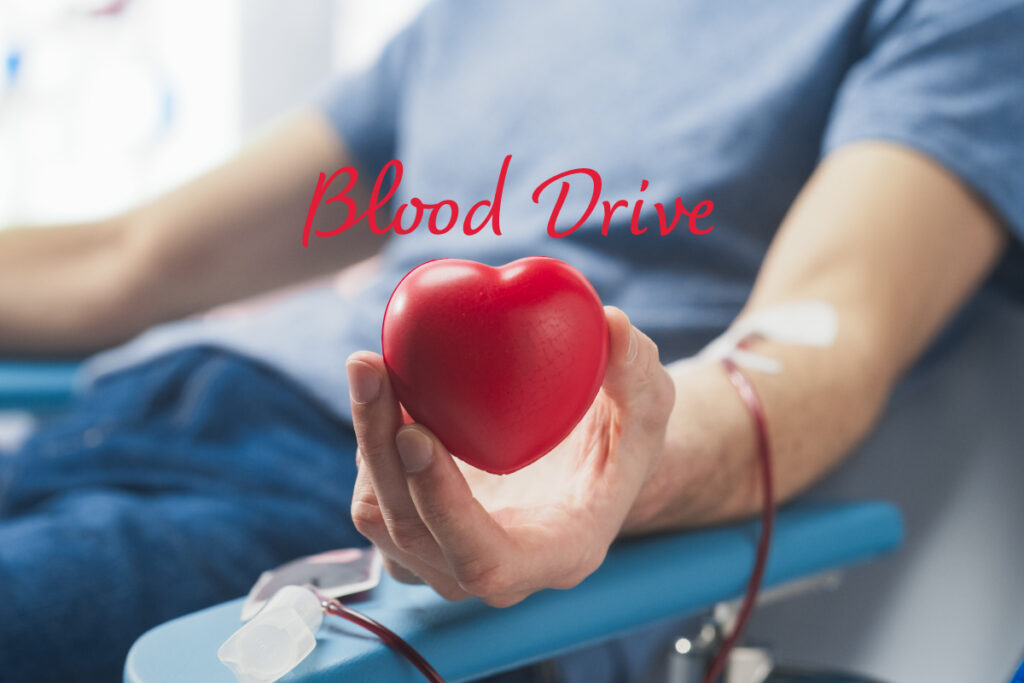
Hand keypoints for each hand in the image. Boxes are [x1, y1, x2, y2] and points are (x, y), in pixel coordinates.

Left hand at [345, 307, 674, 606]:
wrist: (591, 461)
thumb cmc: (623, 439)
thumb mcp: (650, 405)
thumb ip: (639, 372)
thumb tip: (612, 324)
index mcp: (554, 555)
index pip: (482, 560)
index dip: (442, 505)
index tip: (417, 432)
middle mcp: (492, 569)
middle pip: (411, 532)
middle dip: (381, 449)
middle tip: (374, 369)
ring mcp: (446, 555)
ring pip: (380, 514)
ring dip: (367, 438)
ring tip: (371, 368)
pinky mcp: (418, 529)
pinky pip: (375, 494)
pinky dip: (370, 439)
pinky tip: (380, 386)